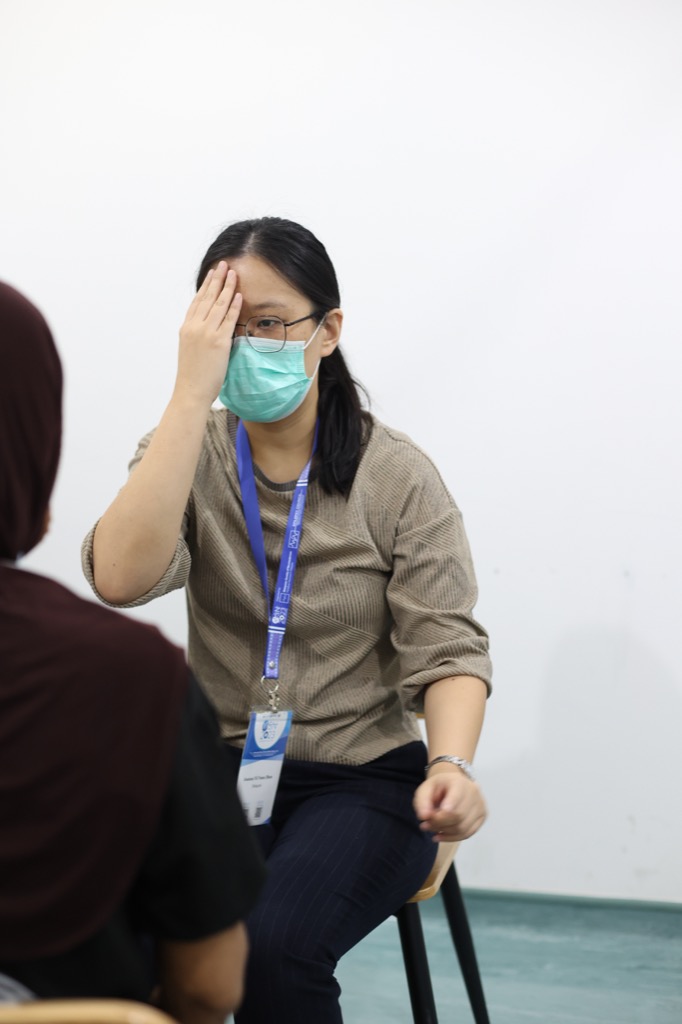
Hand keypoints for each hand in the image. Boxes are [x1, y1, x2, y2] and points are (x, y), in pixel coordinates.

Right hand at [175, 261, 242, 406]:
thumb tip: (207, 329)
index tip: (212, 274)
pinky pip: (228, 319)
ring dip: (227, 287)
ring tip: (233, 273)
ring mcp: (206, 333)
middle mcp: (194, 327)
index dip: (206, 286)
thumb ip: (197, 336)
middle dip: (217, 279)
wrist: (190, 391)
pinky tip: (238, 295)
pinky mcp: (218, 342)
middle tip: (224, 265)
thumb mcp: (190, 350)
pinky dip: (233, 305)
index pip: (197, 301)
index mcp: (186, 328)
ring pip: (218, 304)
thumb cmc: (192, 376)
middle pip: (207, 298)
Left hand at [413, 768, 486, 841]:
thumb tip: (424, 817)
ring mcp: (481, 805)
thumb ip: (422, 801)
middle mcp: (474, 793)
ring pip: (463, 828)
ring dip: (444, 832)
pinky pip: (467, 834)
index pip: (456, 797)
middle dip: (439, 824)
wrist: (454, 785)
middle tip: (424, 825)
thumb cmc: (438, 787)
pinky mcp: (482, 817)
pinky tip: (440, 835)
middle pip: (458, 816)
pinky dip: (452, 838)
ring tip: (430, 829)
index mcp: (459, 782)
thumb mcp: (425, 789)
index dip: (447, 809)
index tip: (433, 817)